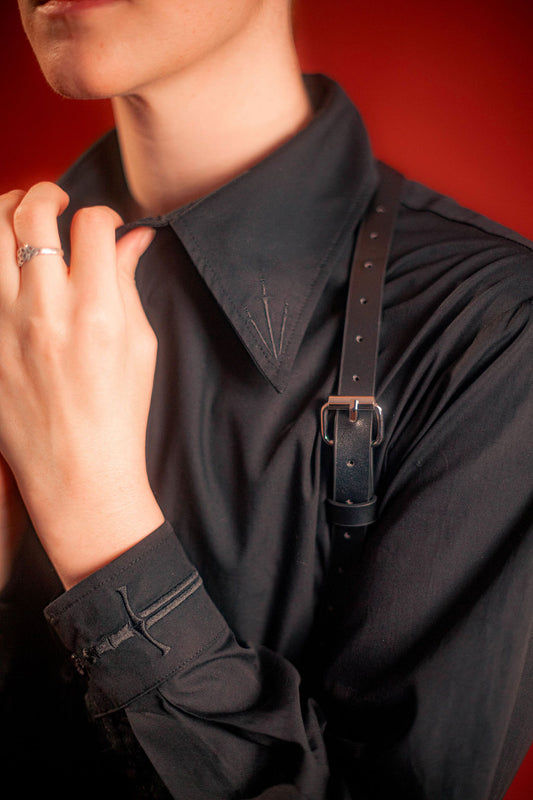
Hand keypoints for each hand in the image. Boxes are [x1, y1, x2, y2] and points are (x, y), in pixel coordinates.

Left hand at [0, 183, 163, 588]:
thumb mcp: (140, 348)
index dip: (103, 215)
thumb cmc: (117, 414)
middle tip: (56, 200)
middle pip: (32, 215)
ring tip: (18, 214)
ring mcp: (4, 327)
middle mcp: (46, 312)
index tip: (104, 226)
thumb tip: (132, 239)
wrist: (77, 472)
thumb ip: (128, 285)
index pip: (92, 227)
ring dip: (5, 210)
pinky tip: (2, 259)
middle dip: (46, 193)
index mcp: (97, 313)